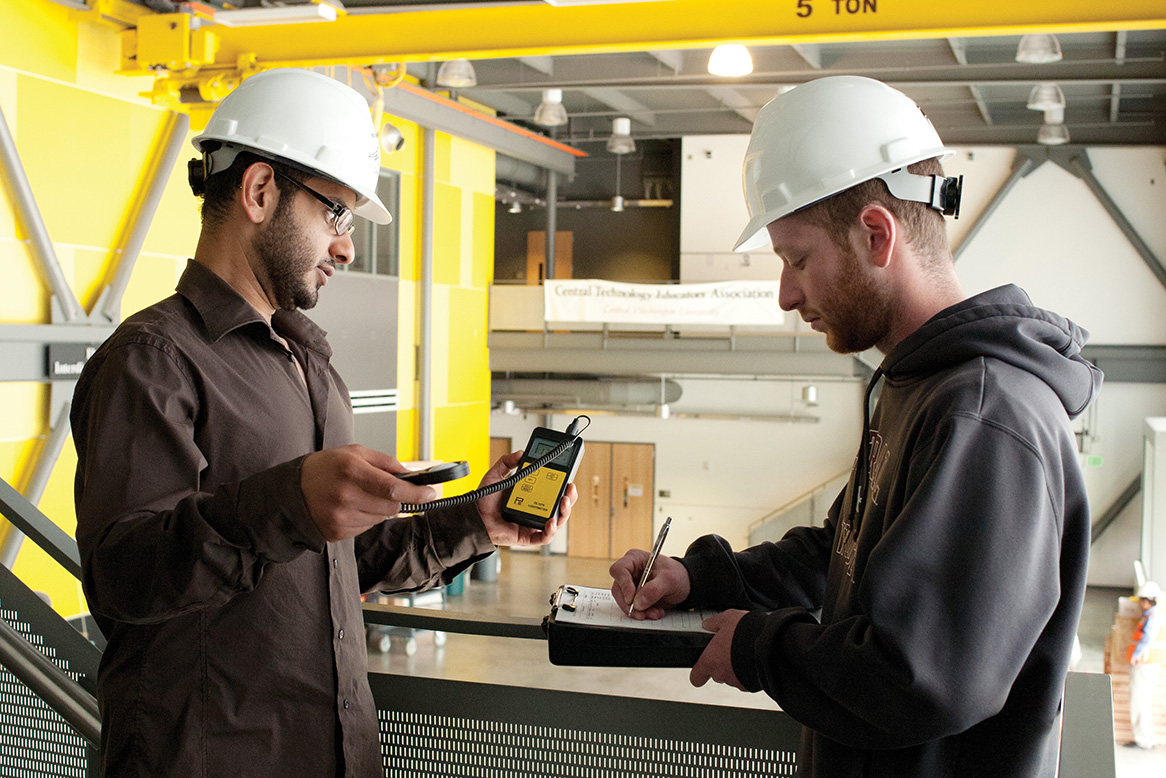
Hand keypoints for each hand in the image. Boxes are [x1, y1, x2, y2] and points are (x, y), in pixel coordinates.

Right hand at [300, 446, 436, 541]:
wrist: (291, 490)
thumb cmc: (324, 468)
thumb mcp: (354, 452)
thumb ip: (385, 461)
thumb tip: (410, 472)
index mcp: (352, 471)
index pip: (394, 488)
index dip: (417, 493)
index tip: (430, 493)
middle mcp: (346, 495)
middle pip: (391, 507)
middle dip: (396, 500)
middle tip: (389, 491)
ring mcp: (340, 517)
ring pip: (380, 519)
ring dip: (379, 508)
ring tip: (361, 496)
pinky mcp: (337, 532)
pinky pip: (366, 527)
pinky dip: (366, 517)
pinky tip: (351, 507)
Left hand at [476, 451, 576, 546]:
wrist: (474, 517)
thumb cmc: (484, 500)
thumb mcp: (496, 476)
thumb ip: (506, 462)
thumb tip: (520, 453)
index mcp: (531, 496)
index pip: (553, 491)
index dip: (563, 485)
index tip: (567, 476)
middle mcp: (535, 510)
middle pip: (560, 506)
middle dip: (570, 497)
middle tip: (569, 489)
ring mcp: (533, 524)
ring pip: (557, 521)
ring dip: (564, 512)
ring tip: (563, 502)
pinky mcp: (527, 536)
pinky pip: (544, 537)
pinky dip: (550, 531)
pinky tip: (551, 522)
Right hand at [609, 549, 689, 618]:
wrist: (684, 584)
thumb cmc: (677, 574)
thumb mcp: (669, 579)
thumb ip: (654, 589)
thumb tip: (638, 602)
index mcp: (634, 559)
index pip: (619, 570)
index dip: (623, 585)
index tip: (631, 599)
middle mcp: (629, 572)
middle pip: (618, 589)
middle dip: (631, 604)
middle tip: (643, 613)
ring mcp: (631, 585)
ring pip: (624, 602)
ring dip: (638, 611)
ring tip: (655, 613)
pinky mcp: (635, 598)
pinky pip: (632, 609)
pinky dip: (643, 614)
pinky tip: (655, 612)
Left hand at [690, 609, 747, 690]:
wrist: (772, 643)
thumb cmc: (747, 631)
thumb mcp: (728, 618)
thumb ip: (714, 623)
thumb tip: (707, 624)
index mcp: (710, 660)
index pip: (696, 677)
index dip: (699, 673)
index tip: (702, 668)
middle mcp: (721, 674)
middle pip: (717, 674)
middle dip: (722, 664)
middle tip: (731, 650)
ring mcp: (736, 682)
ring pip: (732, 676)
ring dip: (736, 668)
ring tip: (744, 652)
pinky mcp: (751, 686)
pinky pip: (746, 680)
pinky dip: (748, 672)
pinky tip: (753, 659)